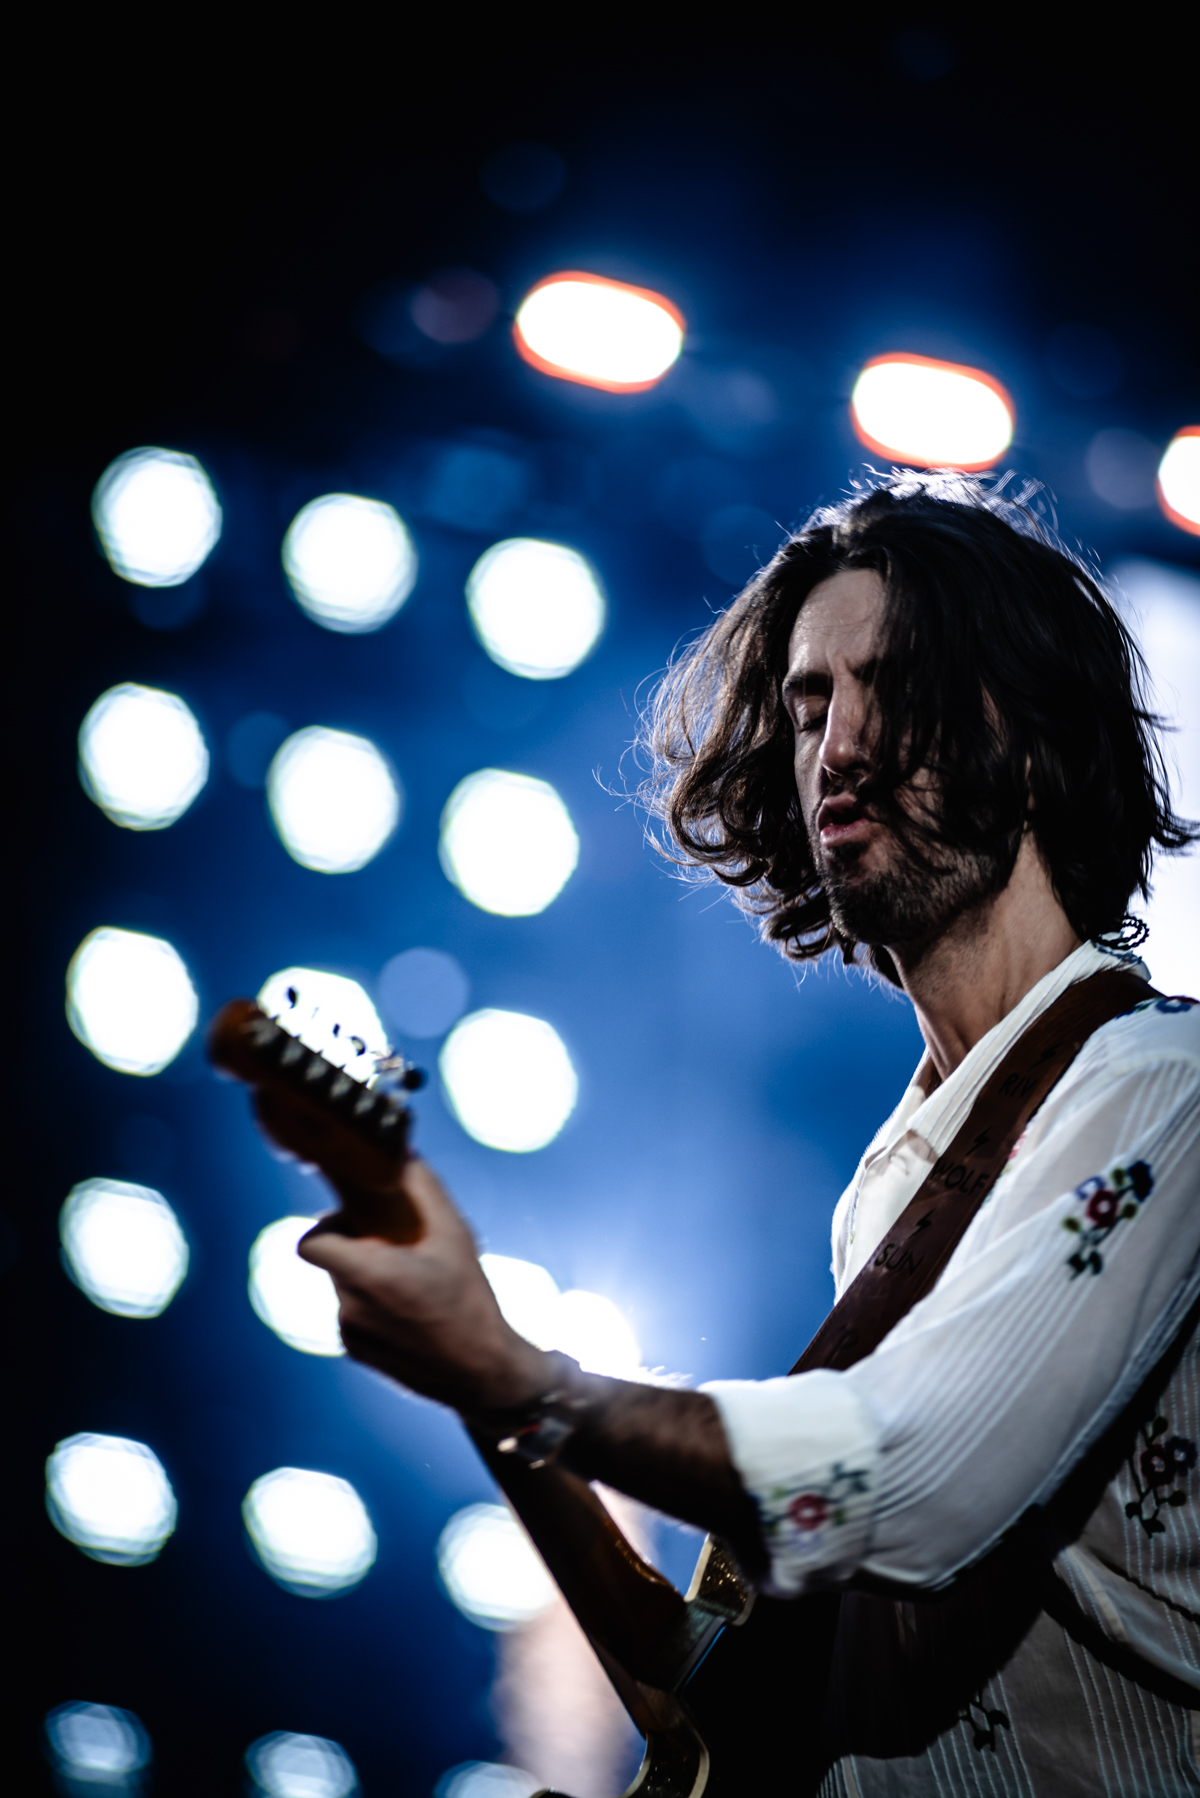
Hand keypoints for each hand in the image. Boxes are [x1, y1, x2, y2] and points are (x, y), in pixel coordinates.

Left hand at [298, 1157, 554, 1412]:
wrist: (482, 1374)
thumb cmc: (470, 1301)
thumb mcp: (456, 1234)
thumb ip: (423, 1187)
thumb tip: (400, 1152)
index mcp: (369, 1275)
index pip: (311, 1242)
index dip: (328, 1225)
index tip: (358, 1220)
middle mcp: (350, 1306)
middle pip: (334, 1257)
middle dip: (358, 1244)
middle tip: (401, 1245)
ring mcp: (350, 1333)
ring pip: (344, 1284)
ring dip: (367, 1274)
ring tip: (413, 1280)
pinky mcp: (356, 1352)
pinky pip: (352, 1311)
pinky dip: (372, 1303)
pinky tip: (410, 1308)